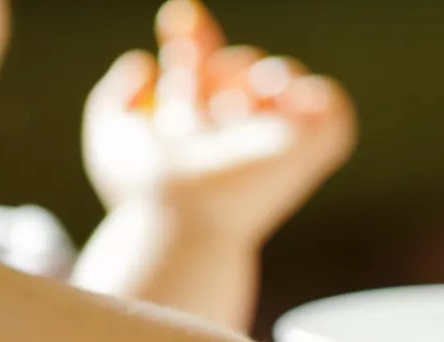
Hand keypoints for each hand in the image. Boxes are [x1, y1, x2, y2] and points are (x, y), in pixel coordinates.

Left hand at [83, 0, 356, 243]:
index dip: (192, 39)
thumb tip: (145, 63)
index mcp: (191, 133)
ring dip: (267, 71)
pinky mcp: (308, 154)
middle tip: (208, 73)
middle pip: (238, 70)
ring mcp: (272, 146)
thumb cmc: (145, 190)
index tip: (176, 17)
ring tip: (248, 90)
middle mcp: (234, 138)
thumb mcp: (110, 137)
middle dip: (227, 60)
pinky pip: (334, 109)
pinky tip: (280, 96)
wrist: (183, 218)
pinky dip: (318, 93)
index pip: (198, 72)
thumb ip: (113, 96)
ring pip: (281, 80)